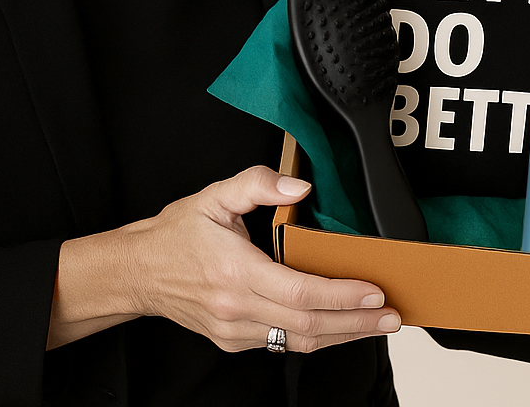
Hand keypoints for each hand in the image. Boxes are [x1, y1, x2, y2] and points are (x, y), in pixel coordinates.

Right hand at [53, 166, 400, 352]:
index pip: (300, 293)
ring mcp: (234, 330)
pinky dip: (314, 338)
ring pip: (298, 342)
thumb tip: (299, 186)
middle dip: (356, 322)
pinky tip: (338, 327)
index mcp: (235, 272)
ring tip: (375, 325)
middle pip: (308, 325)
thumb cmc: (175, 235)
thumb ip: (258, 184)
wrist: (138, 272)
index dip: (342, 295)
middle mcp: (236, 307)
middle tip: (390, 314)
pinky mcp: (233, 341)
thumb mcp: (214, 196)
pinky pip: (281, 344)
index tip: (373, 290)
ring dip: (342, 335)